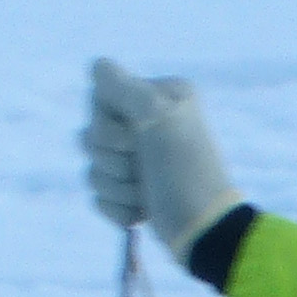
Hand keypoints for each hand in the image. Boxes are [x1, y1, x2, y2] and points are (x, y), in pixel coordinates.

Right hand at [82, 57, 239, 264]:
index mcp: (158, 96)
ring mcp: (140, 161)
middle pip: (91, 134)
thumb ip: (123, 86)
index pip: (100, 95)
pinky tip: (142, 213)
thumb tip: (97, 66)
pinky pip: (99, 196)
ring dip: (117, 187)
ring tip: (146, 195)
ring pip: (93, 169)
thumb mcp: (157, 116)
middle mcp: (149, 123)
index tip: (136, 137)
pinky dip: (118, 209)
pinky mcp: (133, 194)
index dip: (107, 122)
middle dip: (113, 159)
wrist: (204, 230)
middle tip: (144, 168)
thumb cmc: (185, 170)